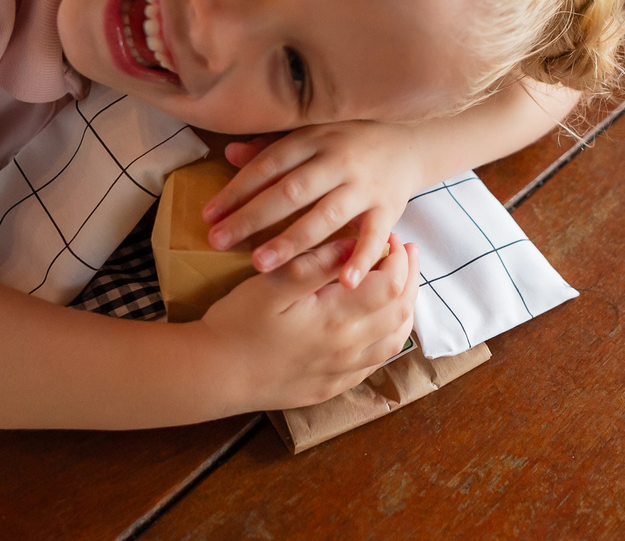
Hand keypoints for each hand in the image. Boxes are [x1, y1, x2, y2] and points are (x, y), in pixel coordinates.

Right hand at [199, 234, 418, 410]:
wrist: (214, 375)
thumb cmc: (238, 324)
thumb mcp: (272, 284)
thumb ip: (316, 264)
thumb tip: (354, 245)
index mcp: (337, 320)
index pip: (389, 284)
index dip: (397, 257)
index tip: (391, 237)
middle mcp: (349, 350)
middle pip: (401, 311)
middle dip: (410, 277)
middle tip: (406, 252)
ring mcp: (342, 373)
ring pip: (395, 340)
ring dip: (406, 307)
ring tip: (402, 283)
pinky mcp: (332, 387)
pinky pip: (376, 363)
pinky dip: (389, 337)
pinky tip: (381, 323)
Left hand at [202, 121, 426, 287]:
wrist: (410, 140)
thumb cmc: (350, 140)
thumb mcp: (312, 133)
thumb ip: (272, 147)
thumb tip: (230, 154)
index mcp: (314, 138)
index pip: (268, 165)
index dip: (237, 190)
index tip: (208, 216)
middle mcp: (337, 159)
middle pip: (290, 191)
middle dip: (252, 218)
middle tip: (218, 242)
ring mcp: (364, 185)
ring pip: (325, 216)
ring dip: (292, 241)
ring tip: (260, 264)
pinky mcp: (389, 207)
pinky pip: (373, 236)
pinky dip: (362, 259)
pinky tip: (345, 282)